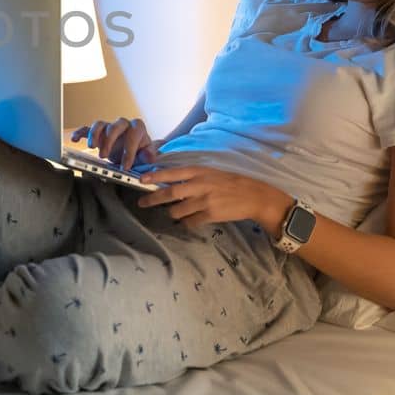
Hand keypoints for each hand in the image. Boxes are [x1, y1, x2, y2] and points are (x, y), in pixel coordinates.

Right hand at [70, 116, 156, 169]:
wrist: (133, 151)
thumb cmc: (140, 151)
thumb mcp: (147, 154)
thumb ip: (149, 154)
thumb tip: (148, 157)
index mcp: (137, 128)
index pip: (133, 135)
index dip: (129, 150)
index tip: (125, 166)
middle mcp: (122, 125)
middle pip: (115, 126)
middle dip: (109, 141)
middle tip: (104, 156)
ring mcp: (109, 128)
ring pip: (100, 124)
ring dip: (95, 135)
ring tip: (92, 147)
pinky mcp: (98, 133)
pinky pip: (87, 129)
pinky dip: (80, 132)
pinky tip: (75, 139)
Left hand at [138, 165, 291, 235]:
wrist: (253, 196)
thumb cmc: (230, 182)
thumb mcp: (211, 173)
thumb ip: (192, 177)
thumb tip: (170, 183)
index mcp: (199, 172)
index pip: (172, 173)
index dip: (155, 176)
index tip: (141, 179)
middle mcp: (200, 185)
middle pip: (170, 193)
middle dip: (153, 198)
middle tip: (142, 202)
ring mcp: (205, 201)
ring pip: (177, 210)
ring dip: (172, 213)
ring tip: (174, 212)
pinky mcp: (210, 215)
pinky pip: (190, 222)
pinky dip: (186, 222)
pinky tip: (188, 220)